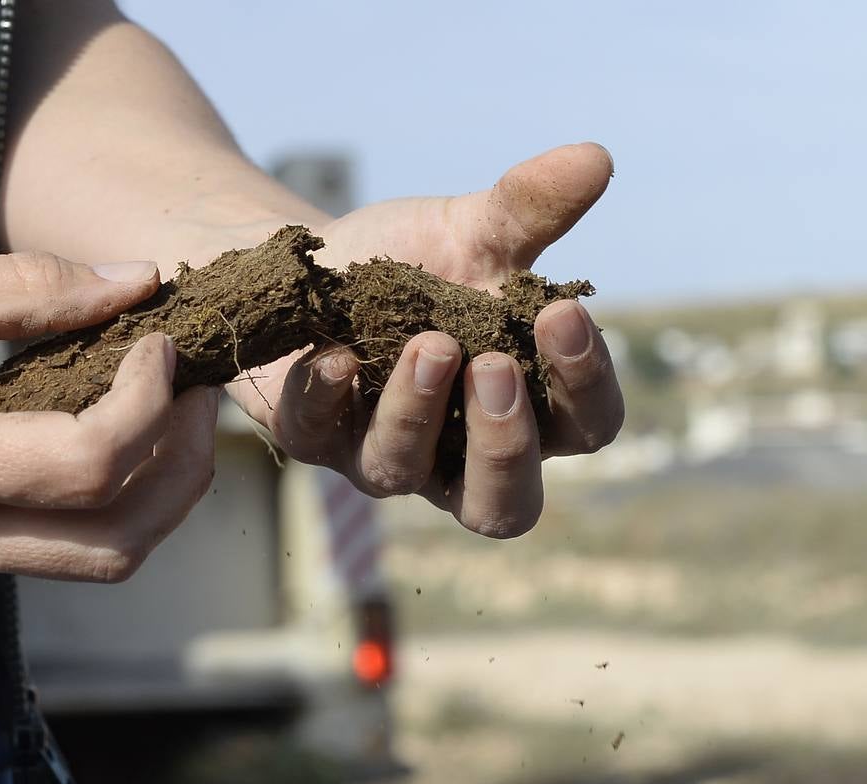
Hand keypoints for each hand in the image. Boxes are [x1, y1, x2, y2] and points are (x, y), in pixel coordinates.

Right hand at [0, 254, 216, 584]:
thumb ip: (27, 288)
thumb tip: (134, 278)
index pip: (90, 465)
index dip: (151, 402)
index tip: (160, 338)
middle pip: (118, 542)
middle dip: (182, 467)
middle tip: (195, 387)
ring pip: (90, 559)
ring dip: (152, 492)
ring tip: (163, 408)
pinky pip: (46, 549)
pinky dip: (99, 500)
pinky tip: (99, 429)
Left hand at [228, 143, 622, 536]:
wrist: (312, 262)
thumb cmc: (412, 262)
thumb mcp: (470, 231)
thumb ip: (527, 209)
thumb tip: (594, 157)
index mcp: (525, 409)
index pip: (584, 428)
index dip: (583, 385)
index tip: (560, 313)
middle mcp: (457, 455)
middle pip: (505, 505)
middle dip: (504, 442)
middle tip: (491, 364)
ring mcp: (380, 455)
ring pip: (405, 472)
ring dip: (418, 411)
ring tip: (428, 343)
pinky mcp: (310, 437)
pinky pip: (316, 435)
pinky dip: (327, 396)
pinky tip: (336, 354)